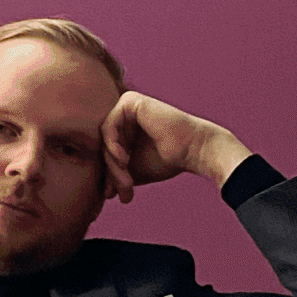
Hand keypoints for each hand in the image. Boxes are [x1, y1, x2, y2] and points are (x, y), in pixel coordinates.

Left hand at [100, 91, 250, 204]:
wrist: (193, 150)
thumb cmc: (168, 160)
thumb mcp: (134, 170)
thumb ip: (117, 174)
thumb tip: (103, 191)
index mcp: (123, 128)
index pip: (104, 152)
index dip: (108, 176)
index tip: (115, 196)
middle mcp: (123, 114)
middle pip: (103, 146)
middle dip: (112, 173)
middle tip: (123, 192)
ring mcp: (125, 105)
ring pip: (105, 139)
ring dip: (114, 164)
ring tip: (127, 181)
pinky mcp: (130, 101)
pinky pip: (109, 127)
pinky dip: (113, 146)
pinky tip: (124, 160)